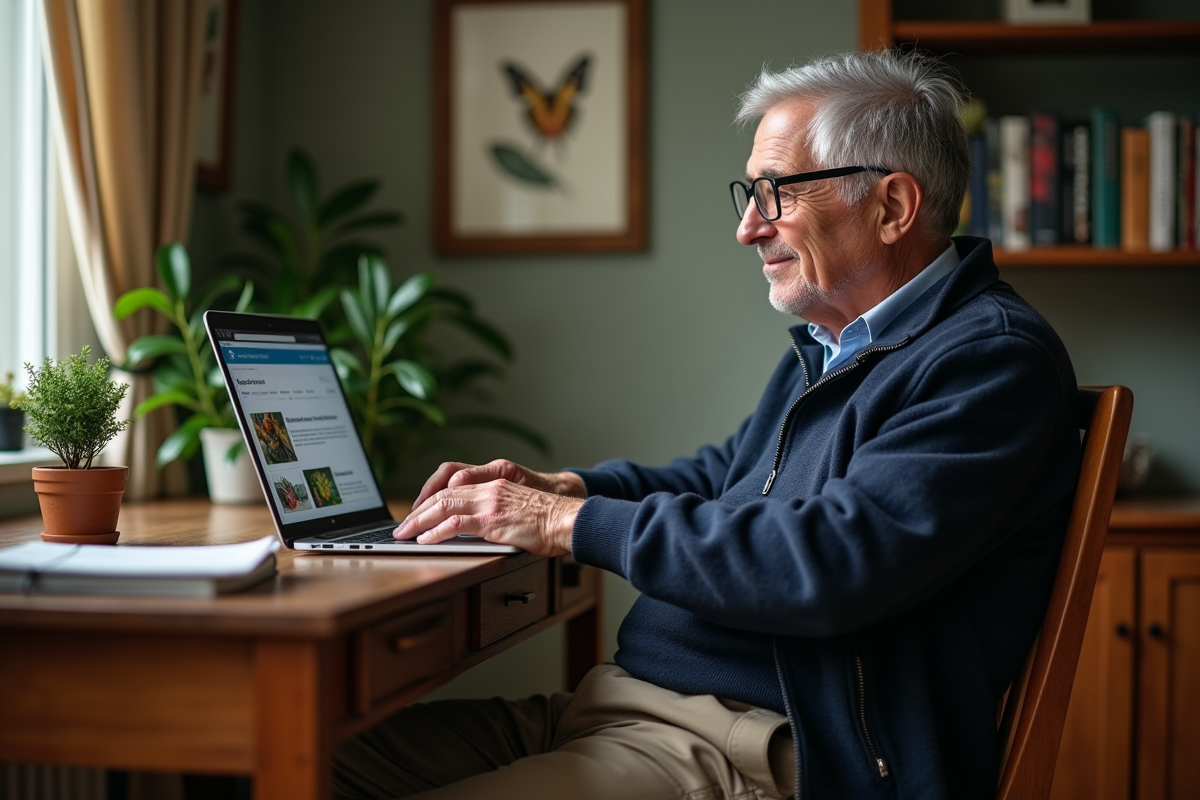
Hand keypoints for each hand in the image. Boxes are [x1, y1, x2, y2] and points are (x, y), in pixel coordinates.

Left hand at [395, 479, 581, 557]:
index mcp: (495, 484)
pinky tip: (424, 540)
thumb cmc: (551, 521)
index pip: (453, 488)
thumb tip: (478, 529)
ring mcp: (490, 503)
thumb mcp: (519, 510)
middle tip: (403, 526)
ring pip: (443, 507)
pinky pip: (455, 524)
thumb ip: (497, 514)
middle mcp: (489, 489)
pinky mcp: (492, 520)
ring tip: (405, 533)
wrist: (569, 520)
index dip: (431, 500)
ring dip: (420, 522)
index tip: (418, 514)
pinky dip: (435, 532)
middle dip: (418, 512)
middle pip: (443, 495)